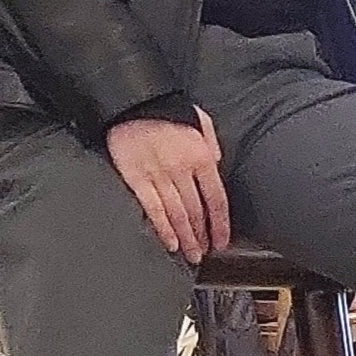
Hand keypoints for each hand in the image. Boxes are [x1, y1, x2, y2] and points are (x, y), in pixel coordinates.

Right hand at [105, 112, 230, 263]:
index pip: (216, 198)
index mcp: (200, 155)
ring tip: (191, 254)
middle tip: (205, 252)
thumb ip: (211, 144)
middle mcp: (182, 169)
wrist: (132, 101)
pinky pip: (153, 209)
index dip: (221, 224)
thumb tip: (217, 165)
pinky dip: (163, 229)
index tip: (222, 240)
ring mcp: (158, 176)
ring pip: (177, 215)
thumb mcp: (200, 119)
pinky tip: (170, 243)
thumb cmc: (167, 110)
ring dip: (186, 238)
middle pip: (197, 211)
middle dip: (203, 235)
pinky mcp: (136, 179)